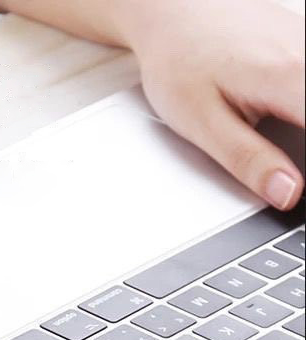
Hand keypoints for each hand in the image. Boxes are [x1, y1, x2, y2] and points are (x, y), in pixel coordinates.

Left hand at [117, 0, 304, 209]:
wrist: (174, 11)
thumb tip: (287, 194)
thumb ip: (248, 160)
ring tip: (285, 139)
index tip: (302, 183)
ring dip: (304, 127)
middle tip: (288, 169)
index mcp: (290, 77)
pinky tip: (290, 120)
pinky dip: (303, 105)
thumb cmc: (179, 61)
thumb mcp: (202, 123)